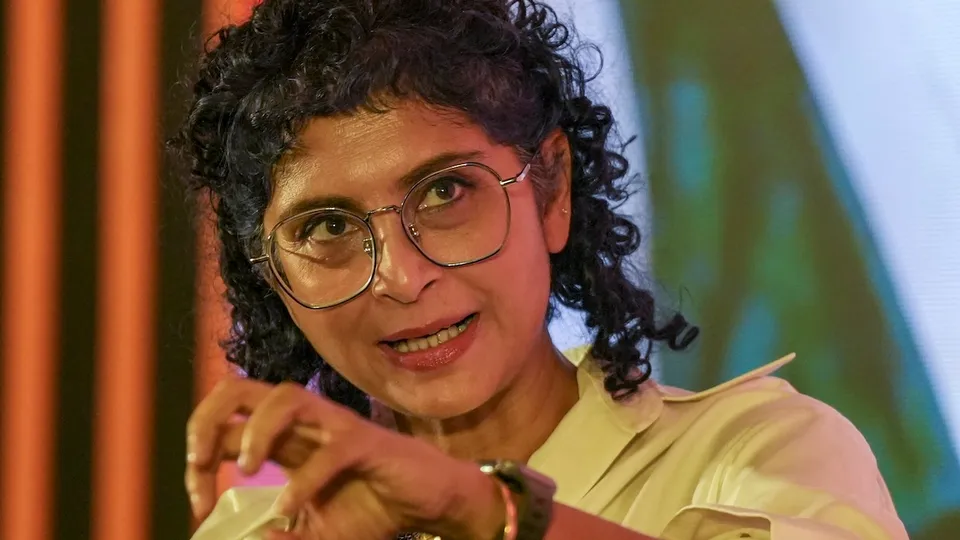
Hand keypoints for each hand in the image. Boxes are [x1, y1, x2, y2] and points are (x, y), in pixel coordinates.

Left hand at [185, 377, 505, 539]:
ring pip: (285, 397)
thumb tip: (254, 539)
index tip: (198, 505)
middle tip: (201, 465)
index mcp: (285, 438)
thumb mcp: (315, 530)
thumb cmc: (371, 507)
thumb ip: (284, 534)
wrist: (429, 502)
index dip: (199, 457)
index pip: (224, 422)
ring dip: (256, 430)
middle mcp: (305, 424)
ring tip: (247, 468)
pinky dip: (306, 479)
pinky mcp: (368, 444)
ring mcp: (336, 428)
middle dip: (207, 421)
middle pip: (240, 389)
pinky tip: (291, 505)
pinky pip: (333, 449)